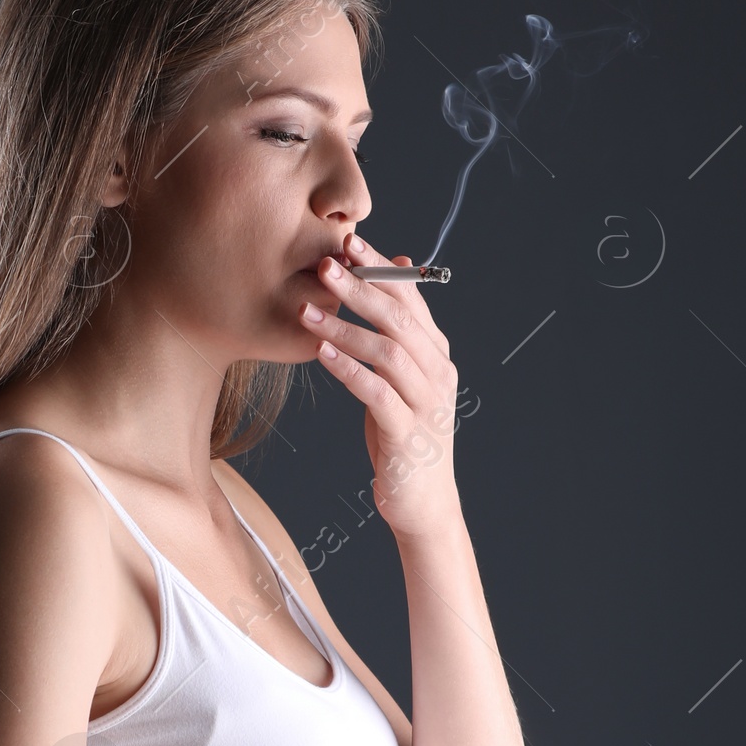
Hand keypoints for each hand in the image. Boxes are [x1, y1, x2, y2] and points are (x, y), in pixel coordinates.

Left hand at [301, 236, 460, 538]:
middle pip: (401, 318)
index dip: (380, 268)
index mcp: (437, 354)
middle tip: (324, 266)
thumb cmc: (403, 435)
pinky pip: (378, 393)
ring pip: (388, 352)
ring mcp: (427, 404)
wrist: (424, 503)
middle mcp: (439, 373)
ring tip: (306, 312)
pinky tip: (321, 355)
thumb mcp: (400, 380)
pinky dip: (349, 371)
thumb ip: (395, 333)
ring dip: (344, 328)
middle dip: (361, 288)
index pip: (412, 298)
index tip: (348, 242)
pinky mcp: (408, 434)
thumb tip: (393, 271)